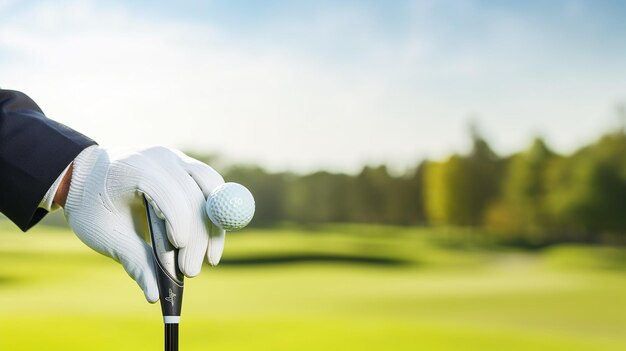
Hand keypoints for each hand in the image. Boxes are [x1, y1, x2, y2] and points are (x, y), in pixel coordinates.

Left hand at [61, 145, 224, 301]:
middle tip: (192, 272)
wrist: (86, 173)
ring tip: (209, 259)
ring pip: (213, 189)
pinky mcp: (187, 166)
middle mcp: (162, 157)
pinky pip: (212, 189)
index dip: (182, 227)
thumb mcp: (105, 234)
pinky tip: (209, 243)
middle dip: (200, 237)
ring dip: (215, 226)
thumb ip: (135, 260)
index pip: (171, 195)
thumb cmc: (91, 204)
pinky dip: (214, 217)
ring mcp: (178, 158)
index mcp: (136, 168)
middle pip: (196, 195)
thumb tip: (155, 295)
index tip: (182, 261)